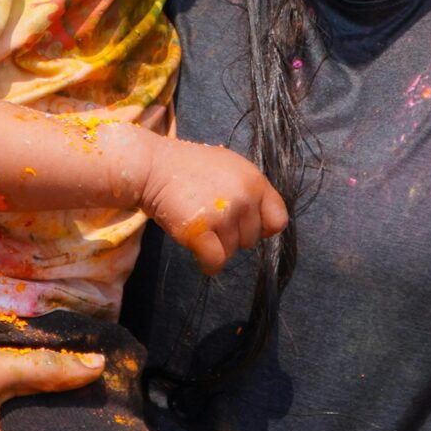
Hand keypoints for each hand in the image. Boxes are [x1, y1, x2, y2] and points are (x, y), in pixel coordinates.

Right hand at [138, 138, 288, 274]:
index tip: (244, 226)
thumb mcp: (229, 167)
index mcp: (254, 181)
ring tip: (199, 225)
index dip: (262, 228)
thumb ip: (249, 192)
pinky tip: (197, 252)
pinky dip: (207, 264)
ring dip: (215, 246)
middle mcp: (244, 197)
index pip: (278, 220)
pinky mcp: (201, 232)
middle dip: (232, 236)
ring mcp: (223, 215)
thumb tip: (265, 226)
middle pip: (251, 240)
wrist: (152, 166)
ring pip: (232, 252)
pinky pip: (215, 262)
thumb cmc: (189, 168)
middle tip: (210, 219)